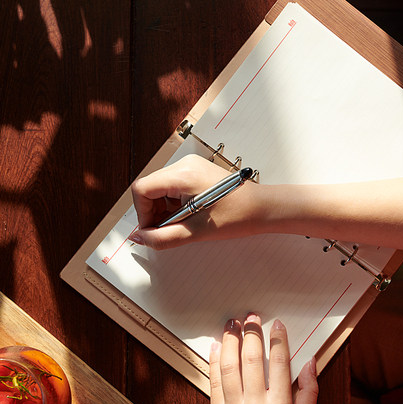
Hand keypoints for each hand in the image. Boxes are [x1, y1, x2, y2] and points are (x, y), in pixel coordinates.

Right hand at [129, 155, 260, 249]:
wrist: (263, 208)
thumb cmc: (238, 216)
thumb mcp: (195, 232)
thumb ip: (163, 237)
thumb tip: (139, 238)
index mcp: (183, 175)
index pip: (142, 189)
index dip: (142, 213)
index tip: (152, 230)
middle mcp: (184, 165)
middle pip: (149, 188)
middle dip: (153, 213)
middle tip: (168, 230)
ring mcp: (190, 166)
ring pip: (159, 189)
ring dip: (163, 210)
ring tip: (182, 224)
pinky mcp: (195, 172)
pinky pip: (172, 187)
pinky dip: (173, 204)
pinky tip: (188, 216)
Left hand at [209, 315, 318, 403]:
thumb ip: (309, 393)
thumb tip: (309, 361)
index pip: (279, 362)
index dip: (278, 338)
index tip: (277, 323)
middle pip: (252, 359)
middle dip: (251, 333)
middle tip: (251, 317)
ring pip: (229, 368)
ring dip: (230, 342)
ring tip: (231, 324)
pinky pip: (213, 385)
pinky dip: (214, 363)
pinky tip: (216, 348)